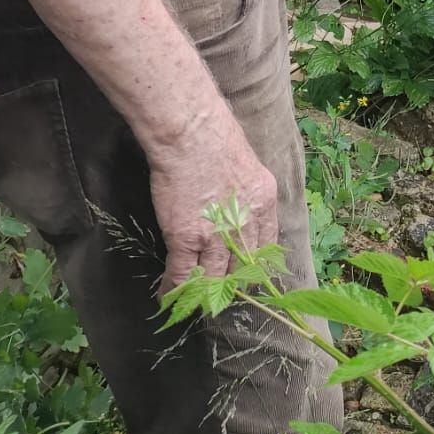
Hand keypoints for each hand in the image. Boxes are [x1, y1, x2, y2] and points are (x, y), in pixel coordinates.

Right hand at [150, 101, 278, 288]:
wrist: (190, 131)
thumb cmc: (213, 134)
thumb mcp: (246, 162)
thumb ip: (244, 187)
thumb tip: (233, 199)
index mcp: (263, 201)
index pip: (266, 243)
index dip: (255, 263)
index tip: (247, 274)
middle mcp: (245, 222)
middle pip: (242, 264)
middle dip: (232, 283)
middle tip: (222, 295)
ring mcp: (216, 234)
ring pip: (213, 275)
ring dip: (204, 292)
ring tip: (197, 303)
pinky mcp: (186, 238)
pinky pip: (183, 273)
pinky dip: (175, 288)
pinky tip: (168, 295)